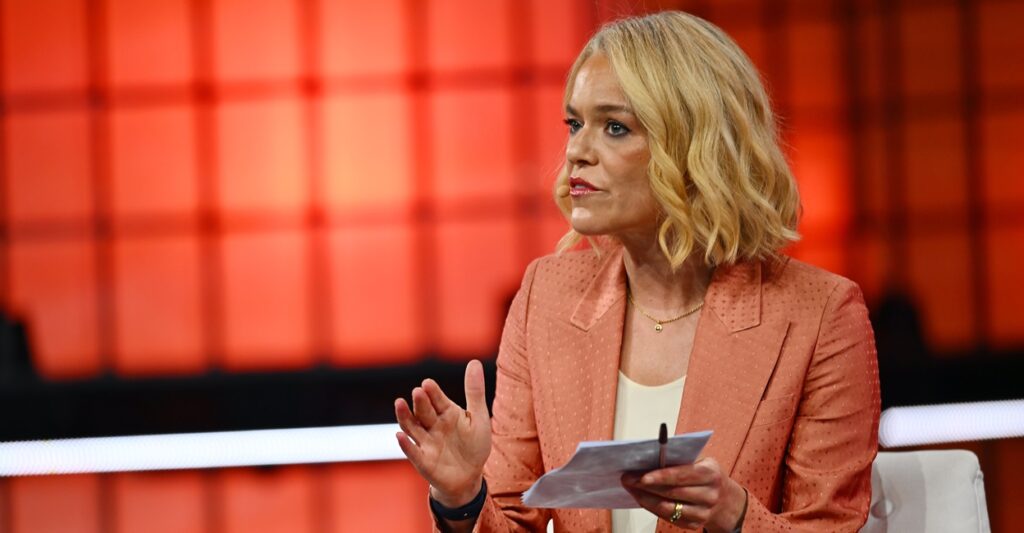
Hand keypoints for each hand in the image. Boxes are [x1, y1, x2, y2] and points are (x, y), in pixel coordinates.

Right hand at [394, 360, 491, 507]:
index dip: (433, 392)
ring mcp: (426, 442)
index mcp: (447, 412)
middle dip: (421, 402)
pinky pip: (413, 452)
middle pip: (424, 411)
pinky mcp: (423, 461)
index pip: (438, 399)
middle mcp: (433, 425)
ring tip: (399, 403)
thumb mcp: (478, 418)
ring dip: (405, 416)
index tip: (428, 383)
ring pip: (412, 427)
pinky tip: (400, 436)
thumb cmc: (474, 445)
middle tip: (418, 391)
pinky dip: (406, 445)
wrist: (469, 477)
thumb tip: (473, 361)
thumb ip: (474, 392)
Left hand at [621, 457, 746, 531]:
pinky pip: (668, 518)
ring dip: (645, 498)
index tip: (641, 476)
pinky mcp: (694, 524)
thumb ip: (680, 459)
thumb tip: (649, 456)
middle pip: (671, 493)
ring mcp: (703, 513)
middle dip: (645, 486)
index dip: (660, 476)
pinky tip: (642, 498)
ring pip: (667, 508)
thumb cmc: (706, 474)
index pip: (681, 475)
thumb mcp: (701, 460)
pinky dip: (652, 508)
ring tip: (631, 488)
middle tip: (627, 478)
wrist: (726, 499)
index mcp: (710, 473)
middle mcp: (709, 495)